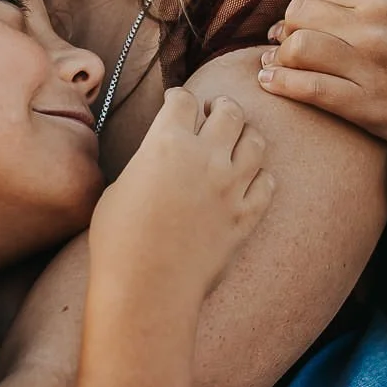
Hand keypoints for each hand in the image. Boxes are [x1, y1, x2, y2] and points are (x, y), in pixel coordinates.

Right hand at [92, 88, 272, 300]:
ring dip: (246, 135)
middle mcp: (205, 157)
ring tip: (236, 140)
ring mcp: (231, 187)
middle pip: (229, 111)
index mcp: (166, 143)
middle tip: (213, 113)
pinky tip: (249, 180)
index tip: (177, 102)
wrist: (146, 288)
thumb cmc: (118, 241)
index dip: (179, 98)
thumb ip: (146, 162)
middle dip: (221, 106)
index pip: (184, 100)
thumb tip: (158, 158)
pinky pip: (268, 183)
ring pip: (256, 142)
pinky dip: (260, 177)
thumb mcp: (119, 187)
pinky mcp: (246, 216)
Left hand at [256, 0, 386, 160]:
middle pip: (300, 15)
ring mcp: (366, 68)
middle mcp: (374, 29)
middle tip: (289, 39)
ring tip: (277, 60)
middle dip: (287, 26)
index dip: (310, 3)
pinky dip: (280, 83)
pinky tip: (270, 81)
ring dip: (279, 54)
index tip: (311, 18)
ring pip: (297, 48)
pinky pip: (307, 88)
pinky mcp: (361, 105)